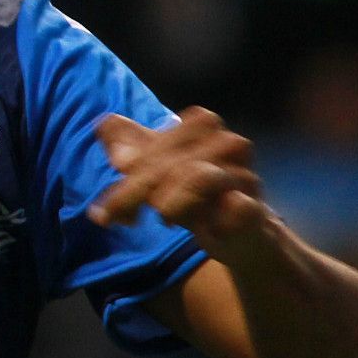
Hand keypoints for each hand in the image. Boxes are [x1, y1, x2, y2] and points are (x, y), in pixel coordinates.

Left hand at [90, 107, 272, 262]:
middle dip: (132, 193)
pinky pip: (237, 207)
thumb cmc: (194, 193)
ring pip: (199, 177)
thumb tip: (104, 124)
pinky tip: (203, 231)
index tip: (101, 207)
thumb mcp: (157, 168)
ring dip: (169, 203)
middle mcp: (227, 144)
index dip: (126, 170)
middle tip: (109, 220)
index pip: (155, 141)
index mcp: (201, 126)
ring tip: (160, 219)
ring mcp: (244, 176)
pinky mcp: (256, 209)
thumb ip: (129, 146)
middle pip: (168, 161)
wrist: (244, 233)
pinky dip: (214, 221)